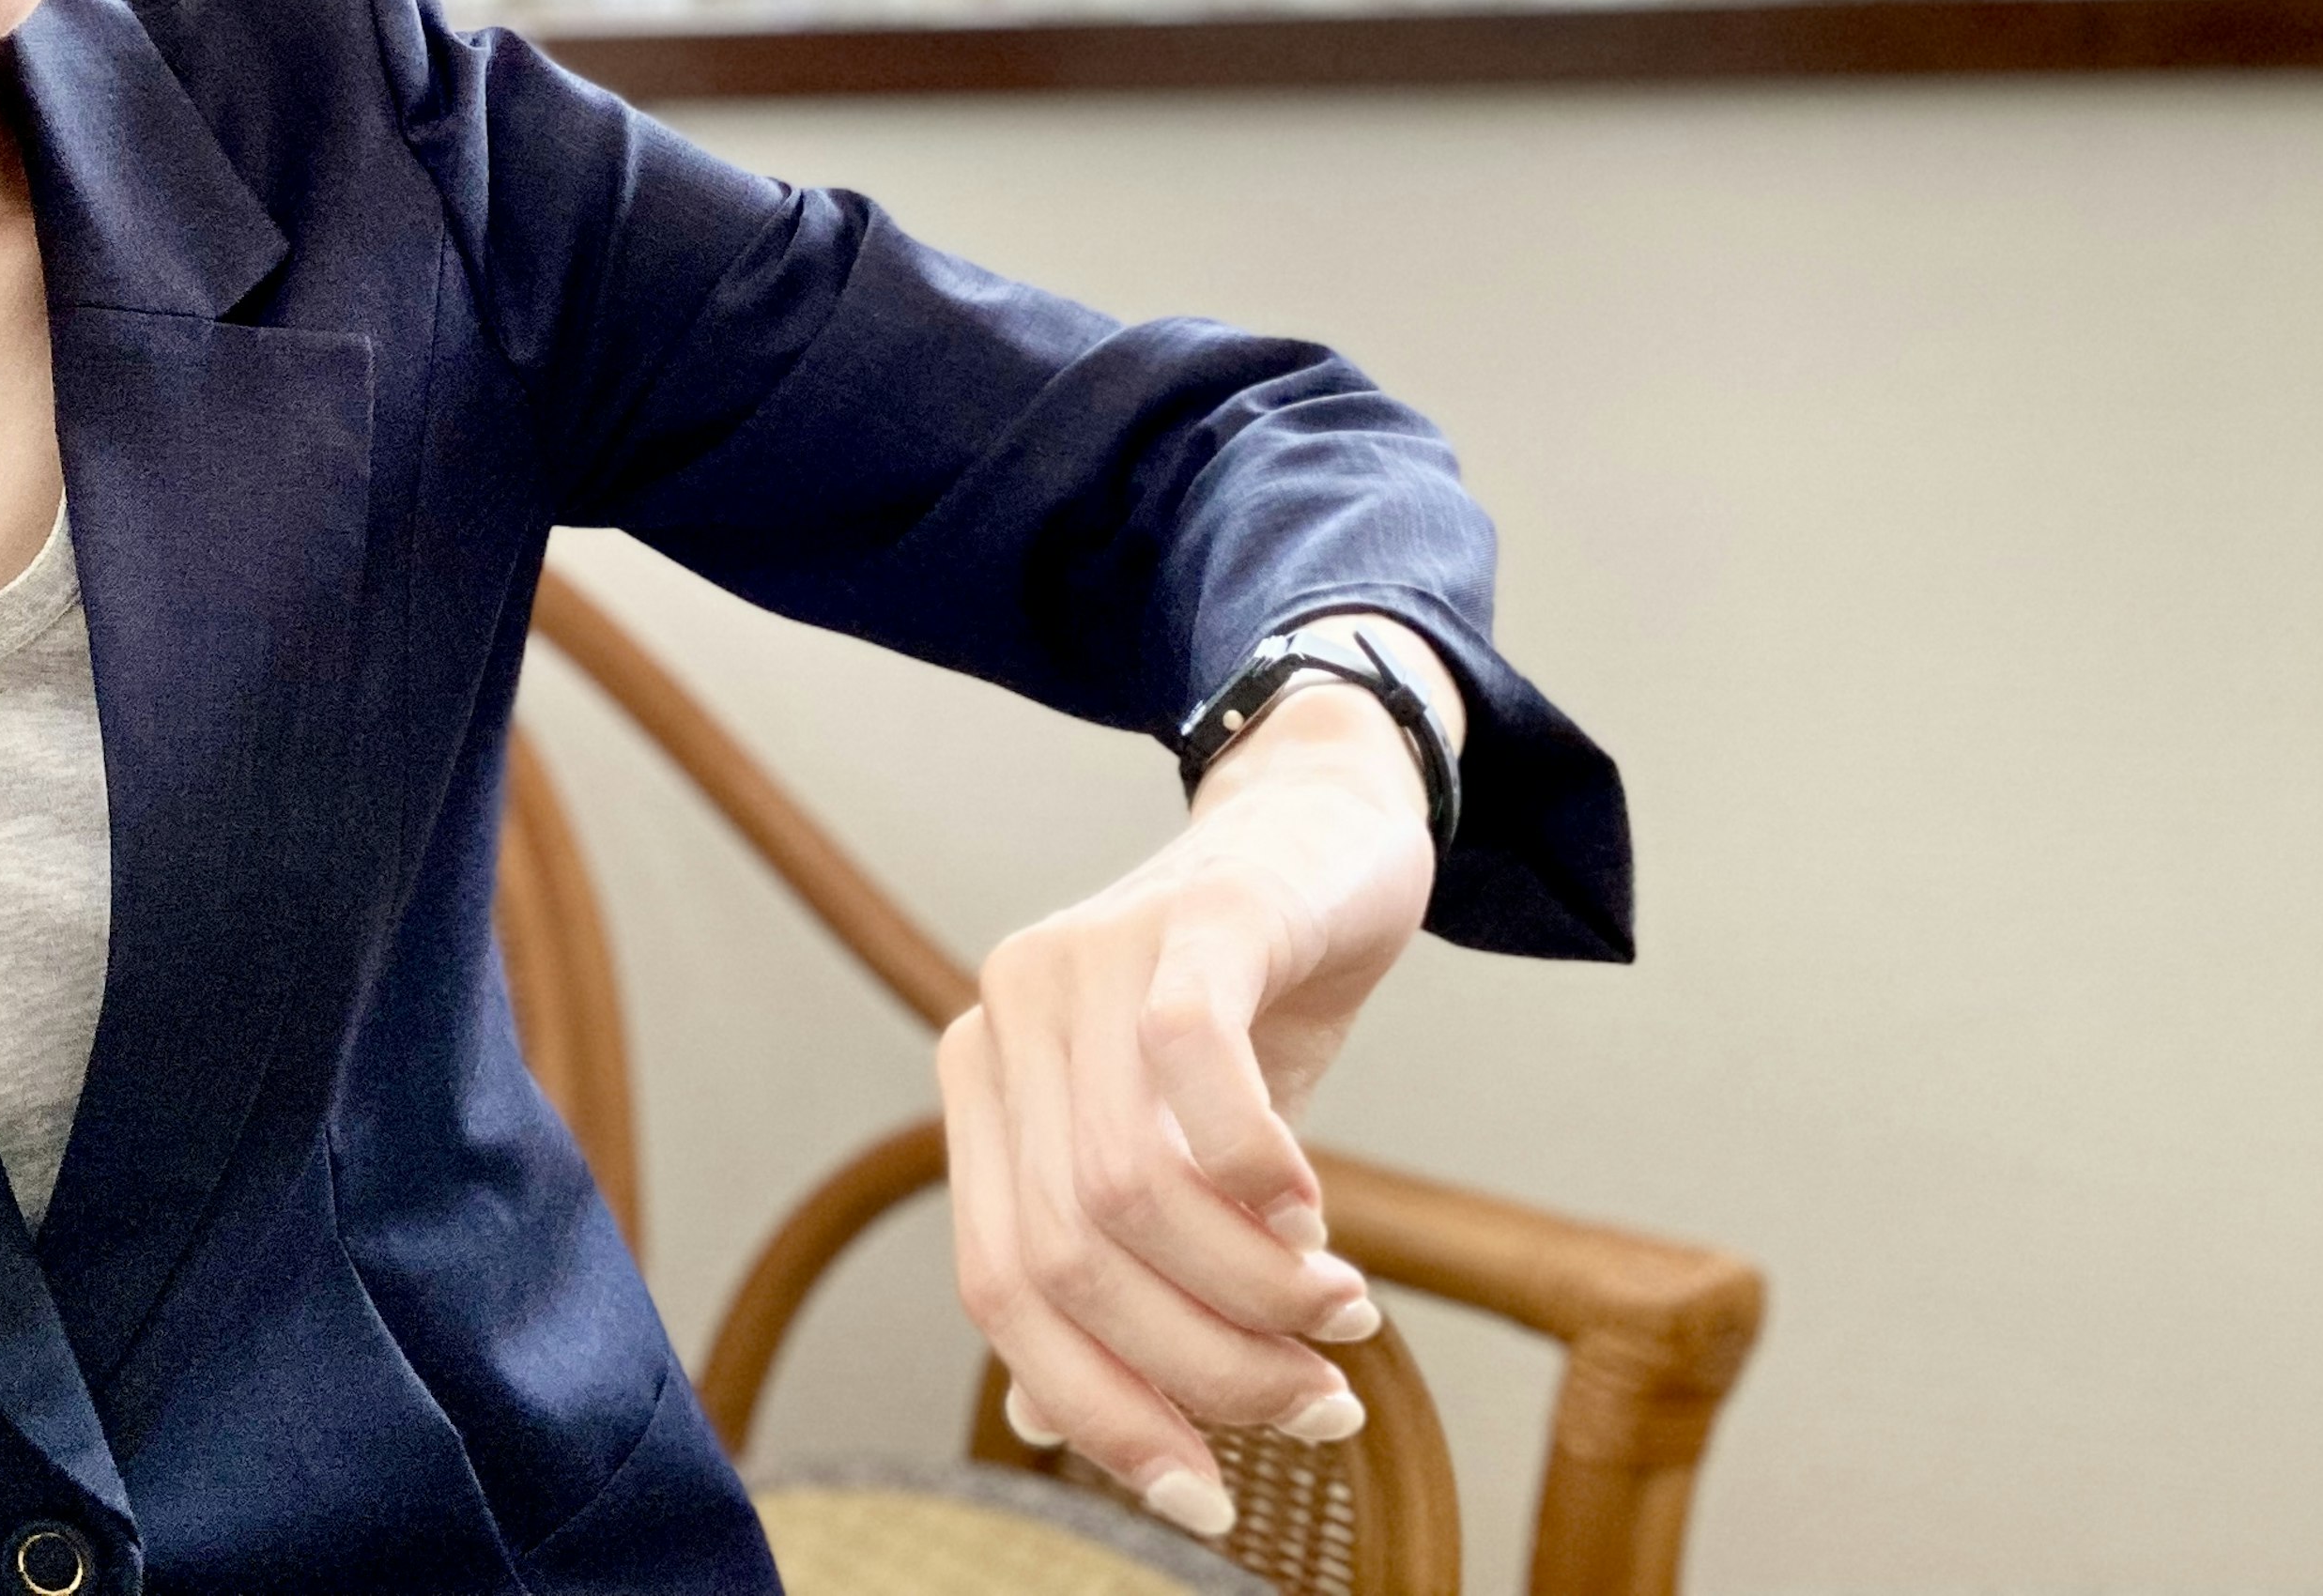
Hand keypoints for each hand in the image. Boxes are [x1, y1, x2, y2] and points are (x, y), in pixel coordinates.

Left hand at [936, 618, 1456, 1540]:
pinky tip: (1319, 1218)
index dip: (1100, 1412)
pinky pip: (1195, 1068)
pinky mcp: (1188, 916)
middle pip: (1065, 1257)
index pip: (1001, 1292)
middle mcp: (1005, 1013)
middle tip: (1316, 1404)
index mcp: (981, 1080)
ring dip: (1251, 1292)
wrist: (1321, 823)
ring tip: (1341, 1321)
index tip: (1208, 1499)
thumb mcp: (1172, 1151)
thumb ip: (1106, 1267)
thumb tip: (1046, 1423)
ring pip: (1129, 1187)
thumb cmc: (1247, 1006)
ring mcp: (1087, 955)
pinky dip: (1260, 1173)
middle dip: (1199, 1367)